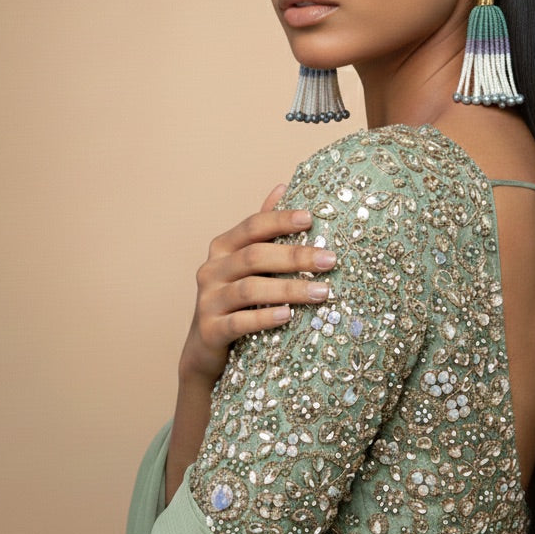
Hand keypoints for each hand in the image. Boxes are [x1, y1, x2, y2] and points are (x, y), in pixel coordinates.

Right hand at [178, 183, 335, 384]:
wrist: (205, 347)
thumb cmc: (234, 297)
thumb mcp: (245, 261)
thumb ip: (262, 228)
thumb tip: (283, 186)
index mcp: (222, 247)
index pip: (252, 226)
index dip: (280, 220)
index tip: (311, 218)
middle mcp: (211, 269)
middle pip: (255, 256)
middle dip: (295, 256)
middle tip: (330, 259)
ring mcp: (208, 301)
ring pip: (250, 289)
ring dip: (289, 289)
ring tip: (321, 291)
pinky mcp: (210, 330)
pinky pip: (239, 323)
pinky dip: (264, 318)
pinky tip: (288, 316)